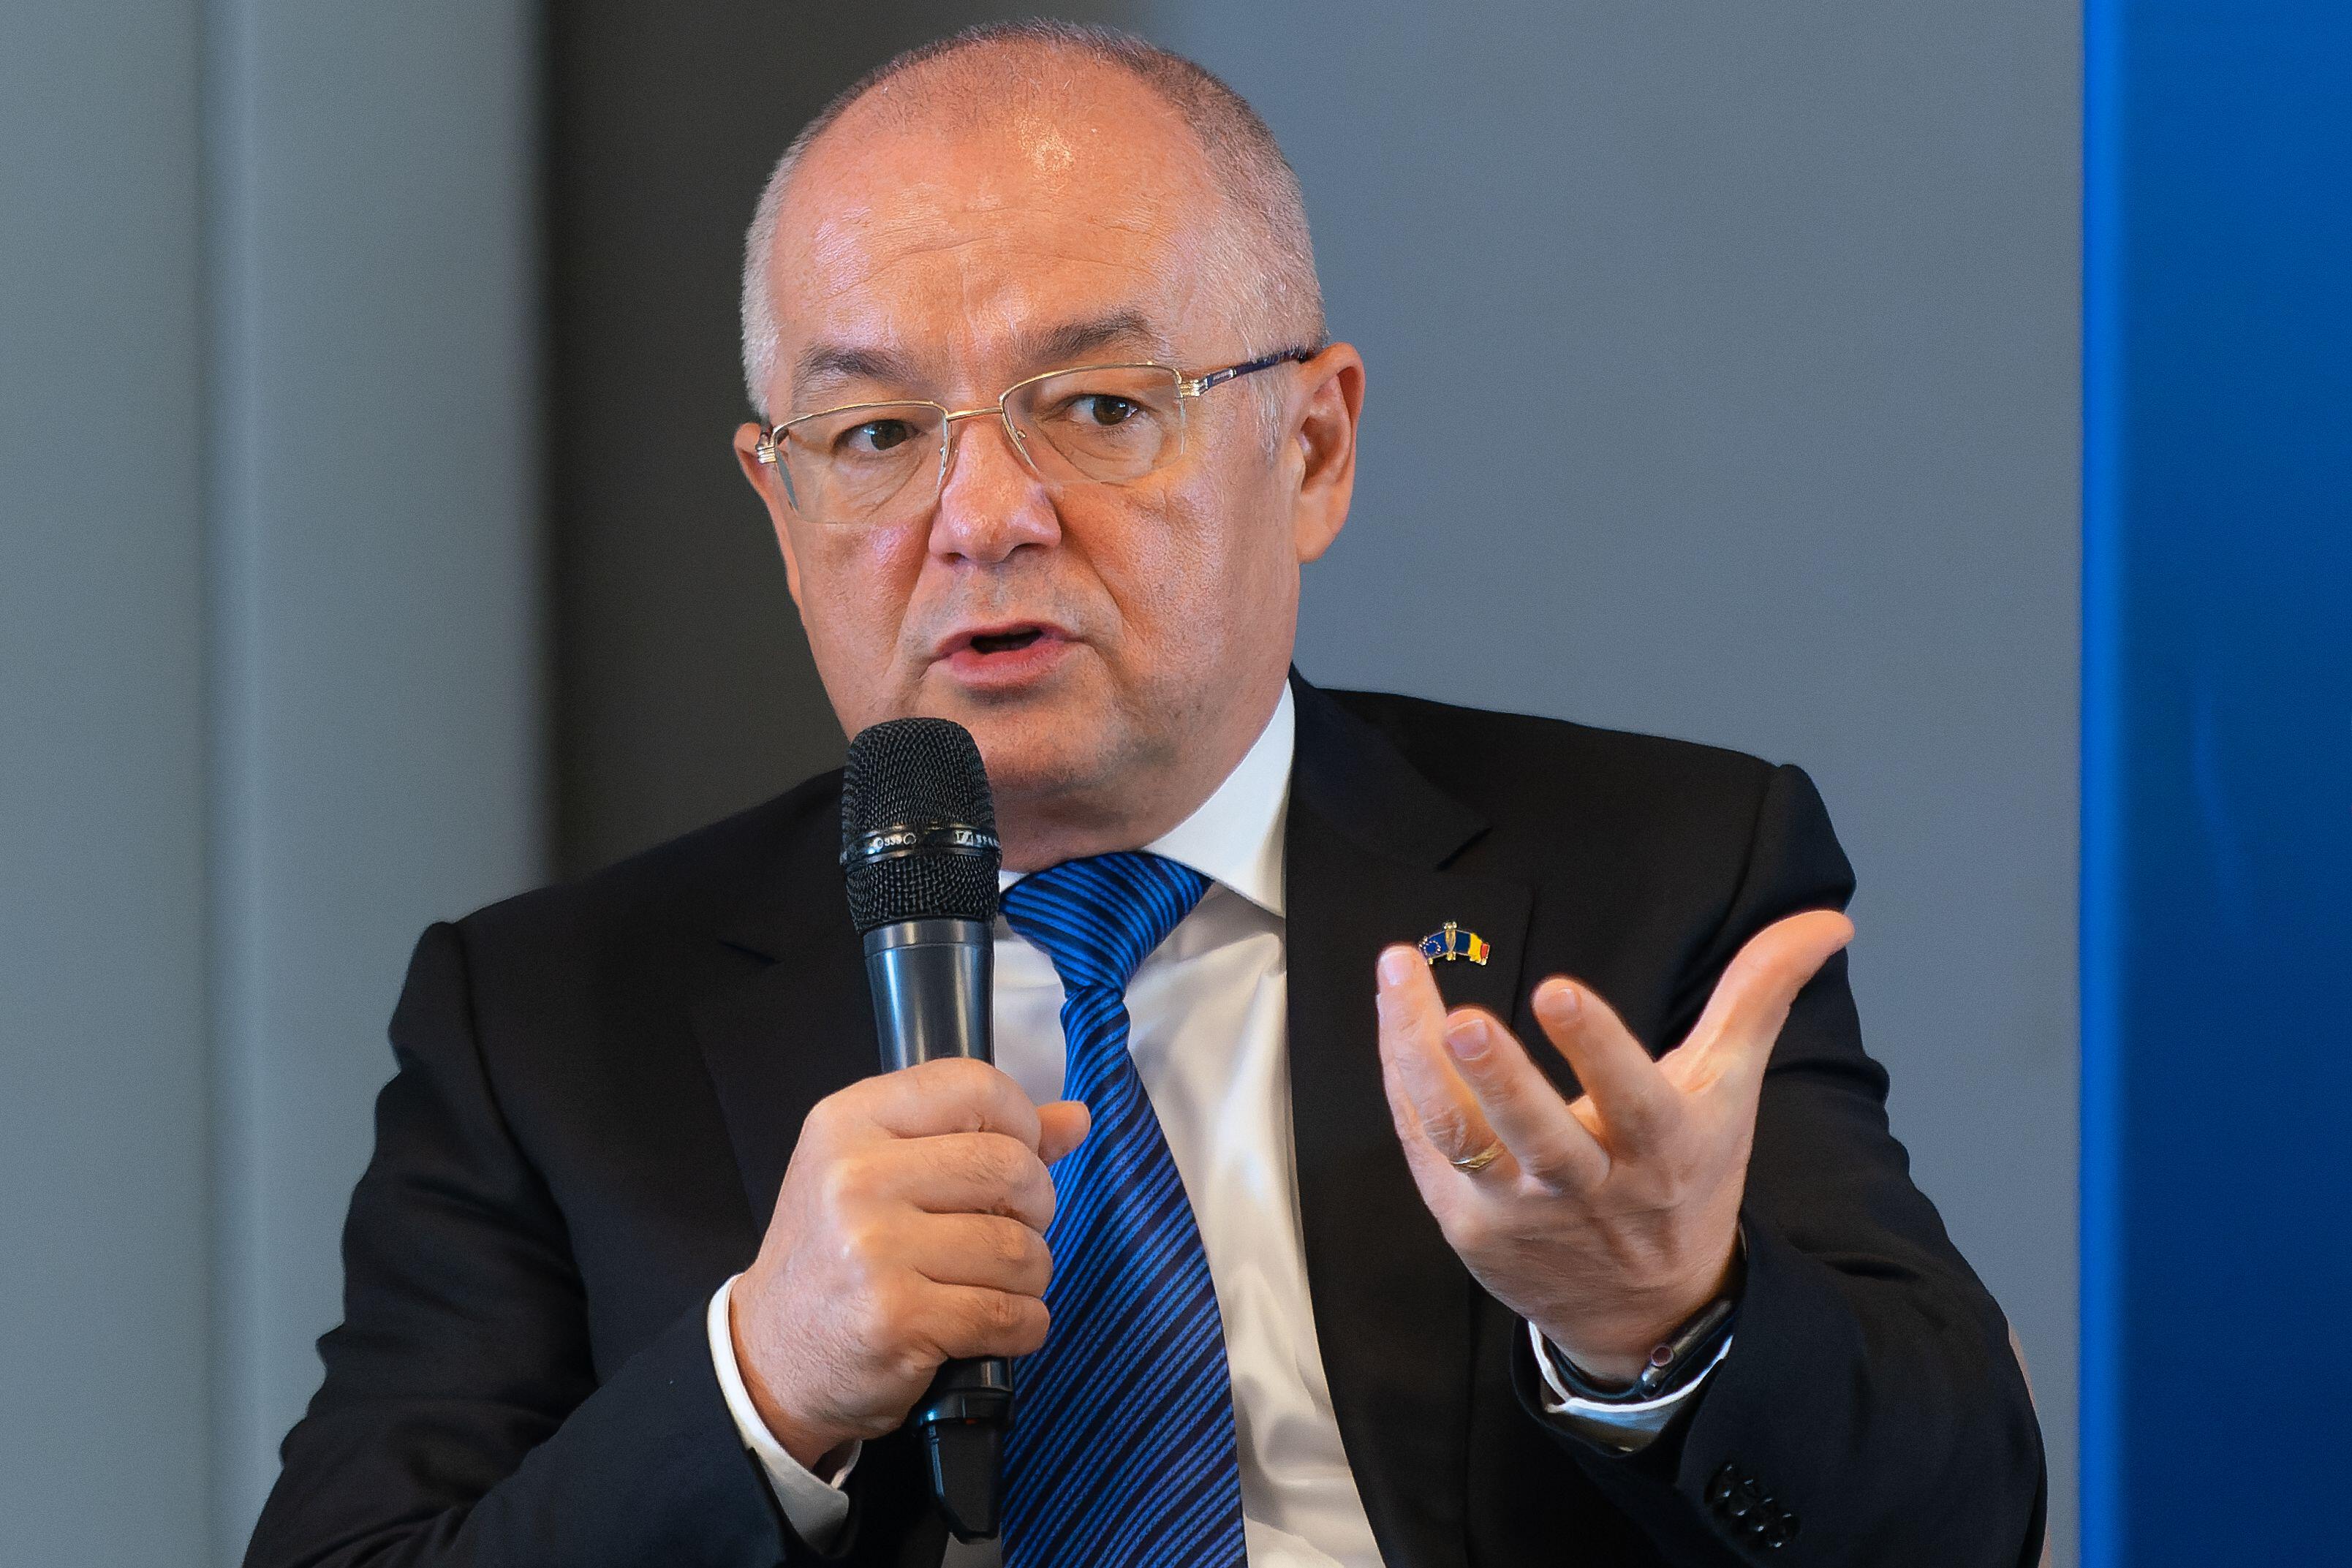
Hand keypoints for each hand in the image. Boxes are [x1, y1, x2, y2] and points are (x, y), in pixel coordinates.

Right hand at [731, 1056, 1089, 1467]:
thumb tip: (1075, 1119)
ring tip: (992, 1282)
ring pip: (1020, 1246)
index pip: (977, 1087)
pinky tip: (996, 1325)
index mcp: (850, 1122)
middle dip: (1034, 1206)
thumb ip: (979, 1135)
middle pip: (1011, 1167)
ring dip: (1029, 1274)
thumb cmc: (836, 1256)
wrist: (768, 1358)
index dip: (1021, 1123)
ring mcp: (873, 1249)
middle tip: (1007, 1229)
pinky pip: (1010, 1313)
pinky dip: (1024, 1325)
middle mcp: (855, 1177)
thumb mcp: (884, 1171)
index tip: (1016, 1159)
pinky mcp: (896, 1319)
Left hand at [1375, 911, 1852, 1382]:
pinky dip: (1402, 1082)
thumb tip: (1829, 921)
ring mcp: (1519, 1213)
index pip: (1633, 1099)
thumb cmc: (1685, 1177)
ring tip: (1398, 981)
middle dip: (1500, 1081)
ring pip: (1460, 1140)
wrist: (1644, 1311)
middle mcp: (1589, 1189)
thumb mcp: (1730, 1089)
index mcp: (1661, 1150)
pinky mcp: (1465, 1223)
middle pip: (1538, 1138)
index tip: (1559, 989)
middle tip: (1463, 1021)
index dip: (1598, 1049)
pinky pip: (1423, 1147)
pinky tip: (1392, 1017)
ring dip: (1419, 1062)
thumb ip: (1761, 994)